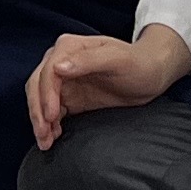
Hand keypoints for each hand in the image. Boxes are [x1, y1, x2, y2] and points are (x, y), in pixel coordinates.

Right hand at [26, 26, 190, 150]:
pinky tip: (52, 137)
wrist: (153, 74)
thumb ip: (87, 61)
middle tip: (43, 134)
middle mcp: (62, 62)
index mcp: (69, 48)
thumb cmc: (139, 63)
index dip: (46, 95)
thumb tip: (58, 67)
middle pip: (38, 86)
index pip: (47, 72)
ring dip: (40, 120)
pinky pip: (52, 111)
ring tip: (45, 141)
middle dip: (37, 111)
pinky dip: (49, 124)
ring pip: (41, 100)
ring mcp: (64, 80)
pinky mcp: (70, 97)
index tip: (52, 115)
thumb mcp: (118, 59)